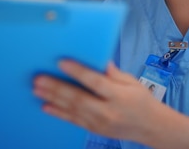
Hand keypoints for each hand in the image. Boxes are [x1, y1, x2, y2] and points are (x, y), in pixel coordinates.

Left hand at [33, 60, 164, 142]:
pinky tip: (46, 106)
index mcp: (119, 96)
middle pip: (78, 98)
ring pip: (72, 110)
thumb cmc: (142, 100)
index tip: (61, 61)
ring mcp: (100, 123)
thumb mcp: (132, 82)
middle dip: (56, 87)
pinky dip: (58, 113)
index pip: (95, 82)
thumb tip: (99, 59)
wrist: (151, 127)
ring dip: (53, 98)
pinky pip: (73, 121)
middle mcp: (108, 111)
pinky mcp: (94, 130)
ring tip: (37, 89)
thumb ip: (114, 73)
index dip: (77, 71)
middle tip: (39, 78)